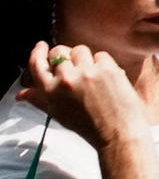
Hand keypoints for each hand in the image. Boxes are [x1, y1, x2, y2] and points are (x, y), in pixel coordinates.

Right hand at [22, 41, 138, 148]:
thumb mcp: (57, 113)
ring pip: (81, 50)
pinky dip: (103, 63)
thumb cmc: (87, 125)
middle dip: (64, 56)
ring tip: (91, 74)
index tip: (41, 46)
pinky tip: (106, 77)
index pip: (37, 64)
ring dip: (84, 58)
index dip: (38, 51)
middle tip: (73, 65)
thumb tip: (21, 94)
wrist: (117, 133)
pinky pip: (101, 55)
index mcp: (50, 91)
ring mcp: (88, 73)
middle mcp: (66, 79)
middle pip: (60, 51)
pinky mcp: (108, 69)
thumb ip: (39, 100)